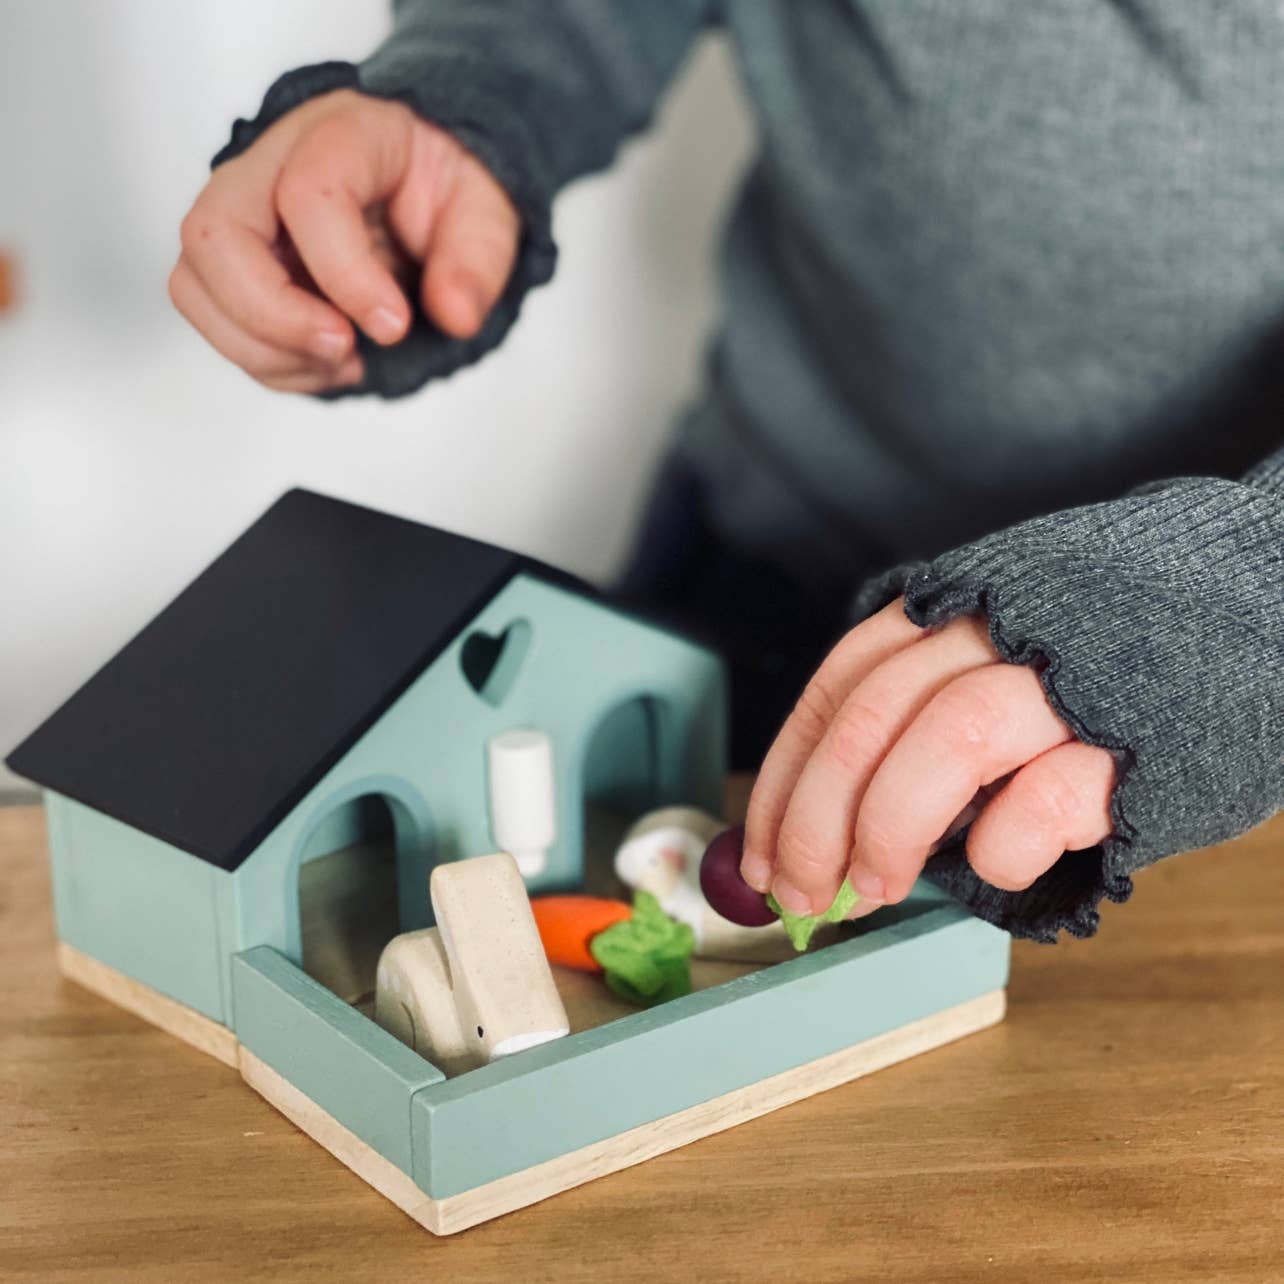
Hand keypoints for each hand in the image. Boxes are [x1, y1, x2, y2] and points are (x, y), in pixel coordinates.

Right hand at [169, 89, 519, 392]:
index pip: (307, 195)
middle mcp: (269, 166)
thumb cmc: (443, 189)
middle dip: (272, 315)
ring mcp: (241, 217)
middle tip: (344, 349)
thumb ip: (478, 262)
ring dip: (266, 348)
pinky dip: (269, 362)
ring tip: (343, 360)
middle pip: (213, 235)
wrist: (422, 187)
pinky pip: (215, 323)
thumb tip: (457, 315)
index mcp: (341, 133)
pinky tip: (328, 362)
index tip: (394, 327)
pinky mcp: (232, 266)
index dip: (346, 275)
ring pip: (195, 285)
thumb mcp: (488, 213)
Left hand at [740, 599, 1115, 916]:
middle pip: (871, 714)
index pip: (836, 690)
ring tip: (869, 889)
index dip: (785, 780)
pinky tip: (999, 862)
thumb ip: (915, 722)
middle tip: (801, 893)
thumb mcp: (993, 663)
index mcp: (951, 608)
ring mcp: (1068, 676)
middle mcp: (999, 627)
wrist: (1251, 609)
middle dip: (817, 817)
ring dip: (889, 826)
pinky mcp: (1137, 736)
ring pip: (947, 736)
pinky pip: (1046, 797)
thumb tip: (821, 833)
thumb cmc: (1100, 664)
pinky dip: (1003, 846)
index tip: (761, 854)